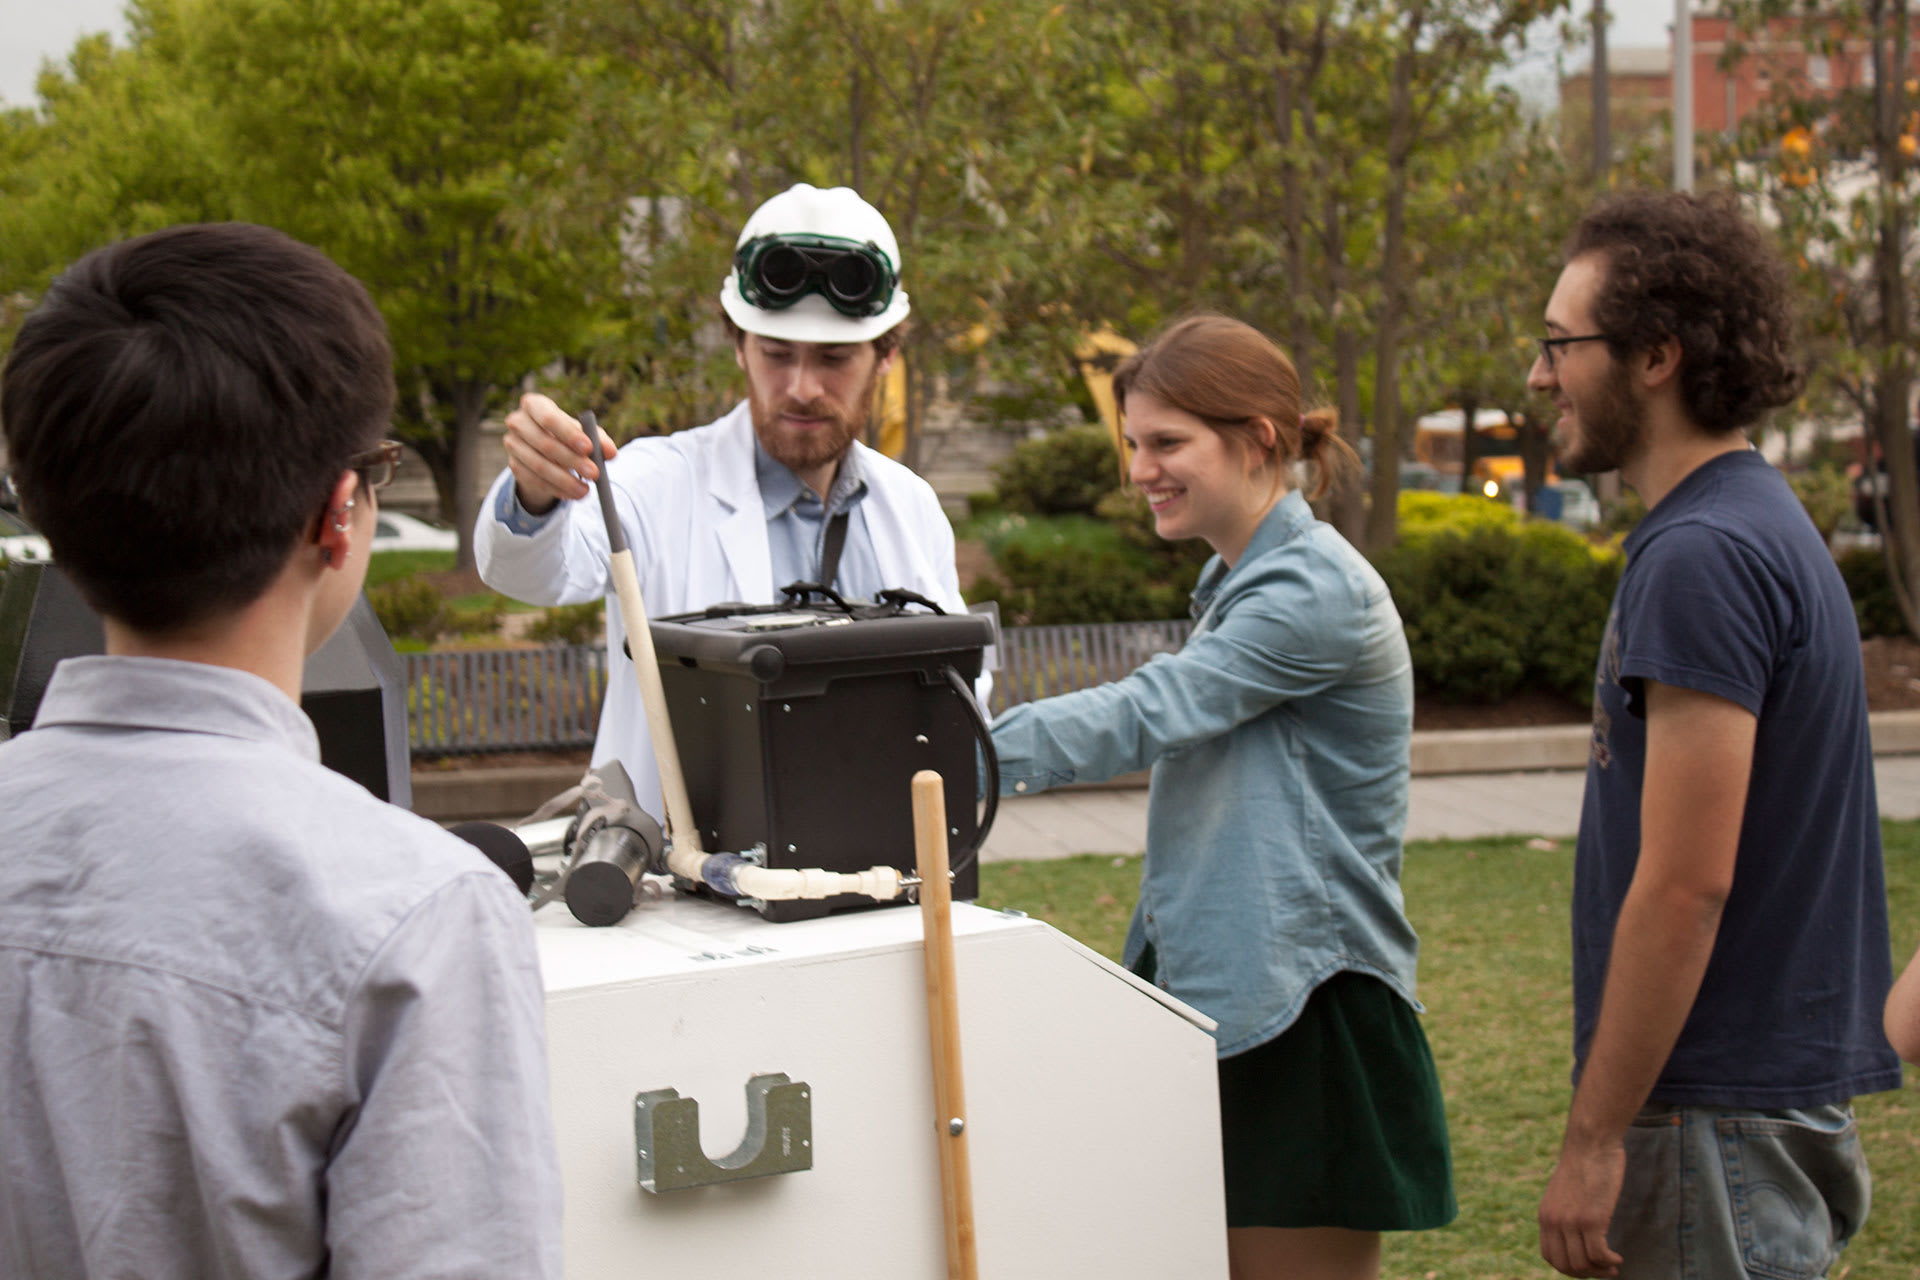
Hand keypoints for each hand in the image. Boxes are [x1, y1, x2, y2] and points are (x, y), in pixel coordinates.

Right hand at [501, 393, 617, 514]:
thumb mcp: (584, 434)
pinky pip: (535, 481)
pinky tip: (571, 494)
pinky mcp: (514, 466)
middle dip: (571, 460)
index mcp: (535, 405)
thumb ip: (599, 441)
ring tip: (586, 491)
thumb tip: (611, 453)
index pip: (549, 417)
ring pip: (539, 466)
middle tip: (595, 474)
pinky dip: (556, 489)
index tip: (589, 448)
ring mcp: (512, 445)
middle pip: (544, 443)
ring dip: (565, 481)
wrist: (546, 452)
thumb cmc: (568, 436)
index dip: (569, 434)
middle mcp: (518, 422)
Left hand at [1538, 1137, 1625, 1277]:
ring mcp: (1571, 1221)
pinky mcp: (1592, 1219)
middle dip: (1587, 1273)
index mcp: (1545, 1215)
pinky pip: (1599, 1255)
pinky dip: (1610, 1262)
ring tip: (1613, 1266)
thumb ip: (1564, 1212)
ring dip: (1601, 1271)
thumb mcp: (1565, 1192)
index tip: (1588, 1265)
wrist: (1591, 1142)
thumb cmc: (1584, 1164)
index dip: (1569, 1268)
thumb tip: (1574, 1234)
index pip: (1550, 1256)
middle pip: (1565, 1265)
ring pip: (1583, 1264)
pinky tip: (1618, 1258)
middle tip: (1605, 1270)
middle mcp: (1554, 1221)